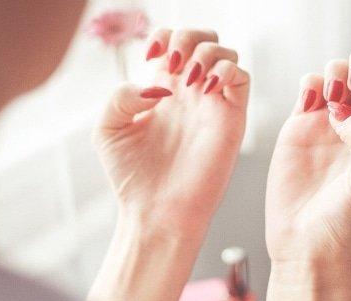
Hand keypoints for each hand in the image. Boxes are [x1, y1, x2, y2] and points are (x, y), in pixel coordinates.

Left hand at [95, 29, 249, 237]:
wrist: (157, 212)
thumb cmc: (133, 178)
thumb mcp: (108, 130)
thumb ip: (121, 96)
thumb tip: (157, 84)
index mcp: (161, 90)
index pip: (171, 42)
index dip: (164, 36)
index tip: (153, 55)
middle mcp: (189, 94)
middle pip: (202, 40)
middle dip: (189, 36)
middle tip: (174, 61)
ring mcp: (212, 105)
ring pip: (225, 53)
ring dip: (207, 52)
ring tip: (190, 79)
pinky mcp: (231, 119)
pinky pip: (242, 78)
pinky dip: (227, 70)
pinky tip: (206, 87)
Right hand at [266, 48, 350, 262]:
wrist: (306, 246)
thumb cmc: (345, 226)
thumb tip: (346, 113)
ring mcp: (332, 124)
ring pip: (339, 71)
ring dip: (334, 73)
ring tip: (327, 103)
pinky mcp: (301, 126)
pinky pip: (309, 86)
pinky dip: (309, 83)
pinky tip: (309, 105)